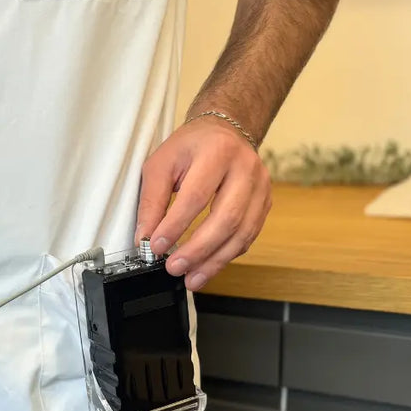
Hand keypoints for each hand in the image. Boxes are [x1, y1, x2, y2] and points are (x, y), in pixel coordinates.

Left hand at [134, 118, 271, 290]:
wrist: (224, 131)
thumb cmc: (190, 148)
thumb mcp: (160, 164)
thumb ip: (152, 201)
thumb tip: (145, 238)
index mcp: (217, 152)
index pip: (196, 196)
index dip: (175, 226)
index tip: (156, 247)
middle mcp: (246, 169)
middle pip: (226, 217)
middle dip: (198, 249)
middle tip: (174, 268)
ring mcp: (261, 187)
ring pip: (243, 232)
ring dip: (215, 261)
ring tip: (191, 278)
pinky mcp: (264, 203)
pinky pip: (249, 236)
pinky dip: (227, 255)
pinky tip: (208, 267)